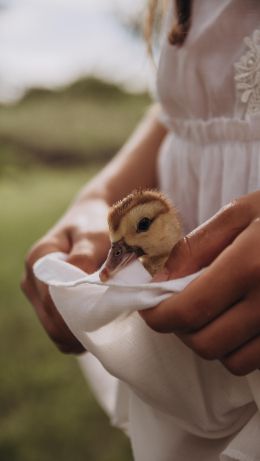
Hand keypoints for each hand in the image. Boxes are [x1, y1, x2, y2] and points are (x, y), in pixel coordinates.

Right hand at [21, 198, 109, 353]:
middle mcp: (32, 278)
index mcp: (38, 260)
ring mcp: (37, 291)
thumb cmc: (95, 223)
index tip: (103, 323)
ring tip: (105, 328)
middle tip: (109, 331)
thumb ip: (85, 258)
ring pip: (53, 327)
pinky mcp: (47, 300)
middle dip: (78, 330)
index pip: (51, 301)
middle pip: (50, 319)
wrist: (92, 216)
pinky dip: (75, 332)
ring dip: (77, 333)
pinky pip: (58, 326)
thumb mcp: (94, 235)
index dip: (75, 318)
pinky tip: (96, 327)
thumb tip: (81, 285)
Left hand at [141, 191, 259, 375]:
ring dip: (210, 340)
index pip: (189, 310)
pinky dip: (236, 349)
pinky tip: (238, 321)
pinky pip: (254, 362)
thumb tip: (157, 280)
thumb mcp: (239, 214)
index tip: (149, 308)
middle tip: (180, 306)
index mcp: (250, 265)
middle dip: (181, 328)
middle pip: (205, 342)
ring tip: (213, 311)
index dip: (158, 315)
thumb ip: (195, 246)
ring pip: (229, 361)